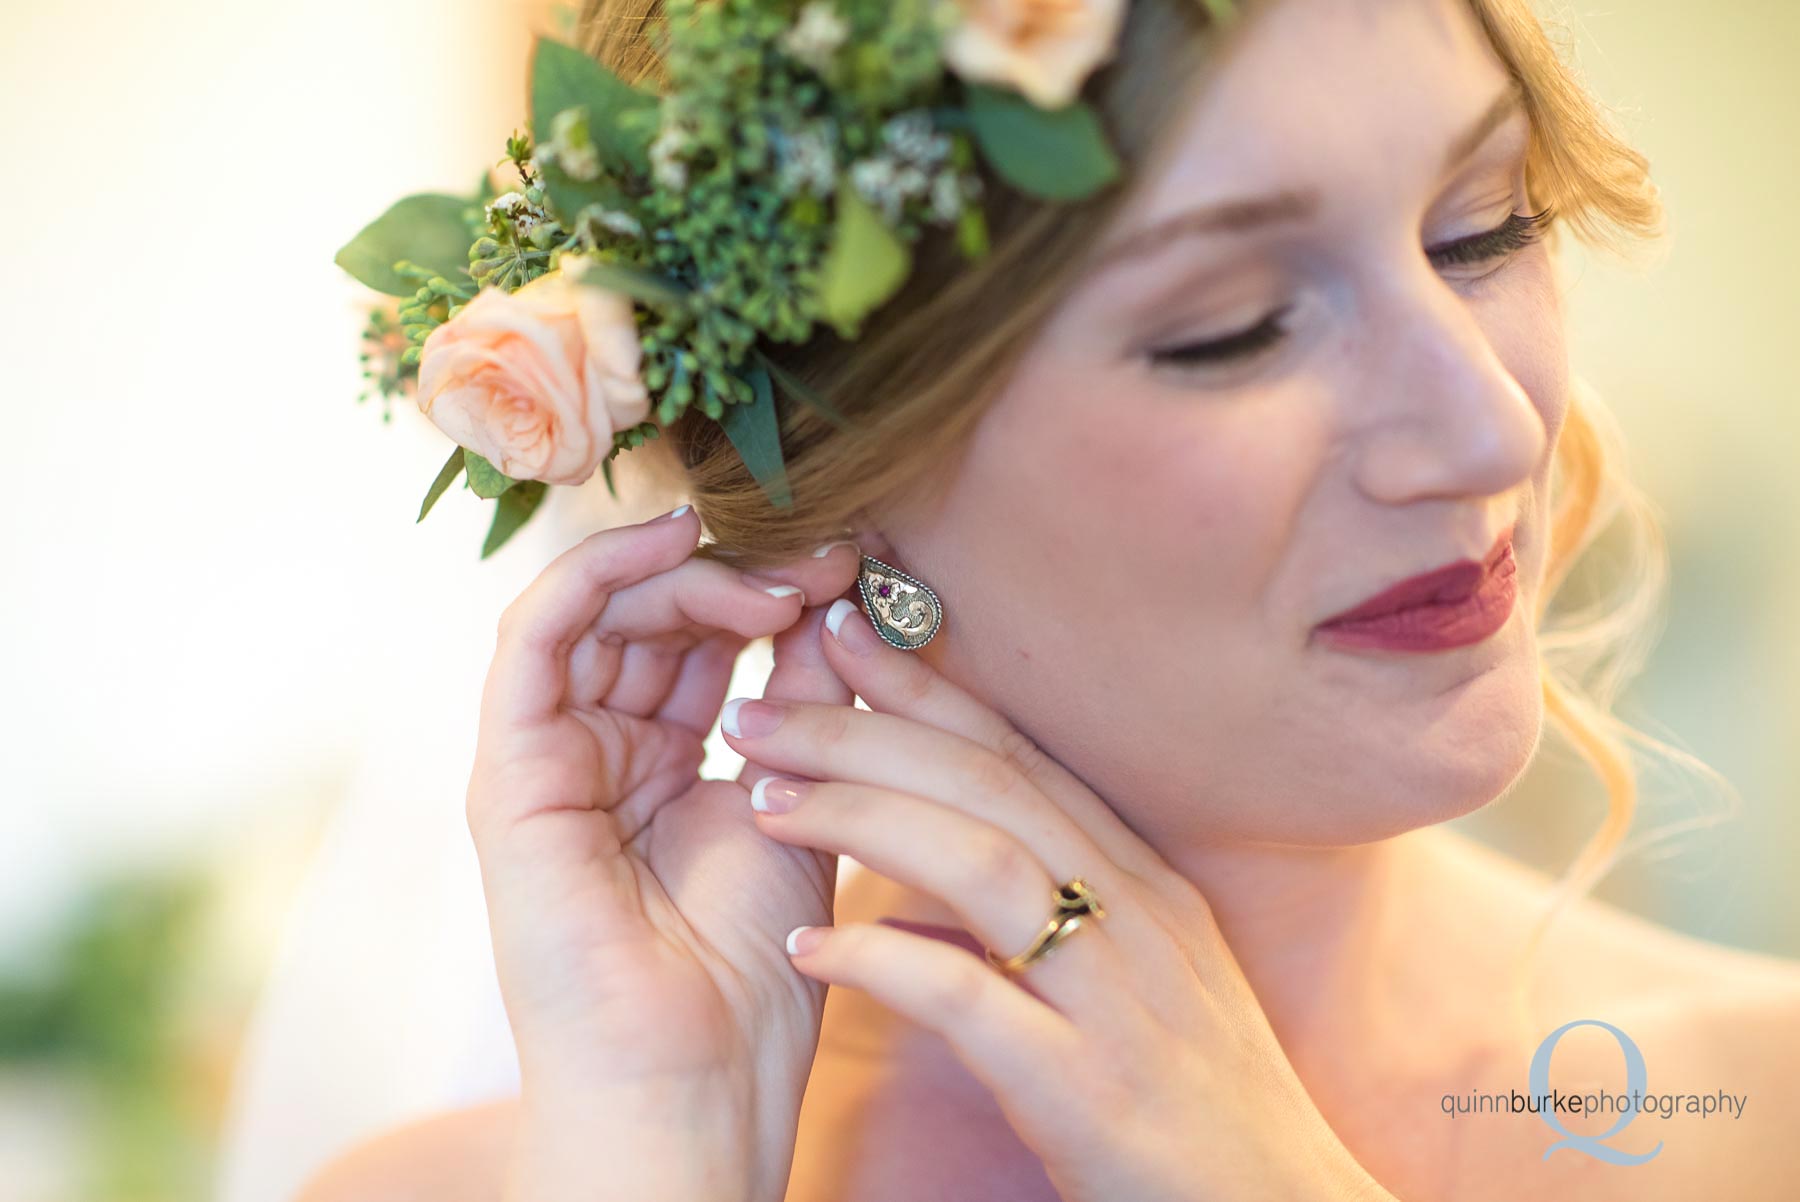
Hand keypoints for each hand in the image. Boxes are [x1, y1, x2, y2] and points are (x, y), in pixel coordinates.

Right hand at [464, 506, 861, 1201]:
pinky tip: (671, 540)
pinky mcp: (509, 772)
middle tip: (820, 563)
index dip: (768, 591)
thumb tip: (836, 592)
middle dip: (735, 575)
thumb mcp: (800, 798)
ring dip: (685, 572)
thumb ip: (807, 696)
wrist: (697, 1080)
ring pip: (595, 612)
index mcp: (657, 764)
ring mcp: (546, 760)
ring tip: (774, 575)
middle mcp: (595, 752)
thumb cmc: (752, 968)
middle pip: (646, 615)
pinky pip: (532, 637)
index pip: (697, 639)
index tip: (851, 568)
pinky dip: (595, 573)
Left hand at [717, 596, 1396, 1201]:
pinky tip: (804, 945)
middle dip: (862, 734)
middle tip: (756, 713)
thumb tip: (909, 905)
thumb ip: (1029, 927)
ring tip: (761, 804)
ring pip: (980, 863)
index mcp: (1143, 879)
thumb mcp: (1126, 987)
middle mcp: (1139, 914)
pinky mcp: (1089, 1089)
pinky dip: (878, 958)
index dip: (922, 688)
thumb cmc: (1187, 1101)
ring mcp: (1119, 997)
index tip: (835, 638)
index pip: (1017, 754)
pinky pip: (967, 1000)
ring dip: (859, 819)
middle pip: (989, 785)